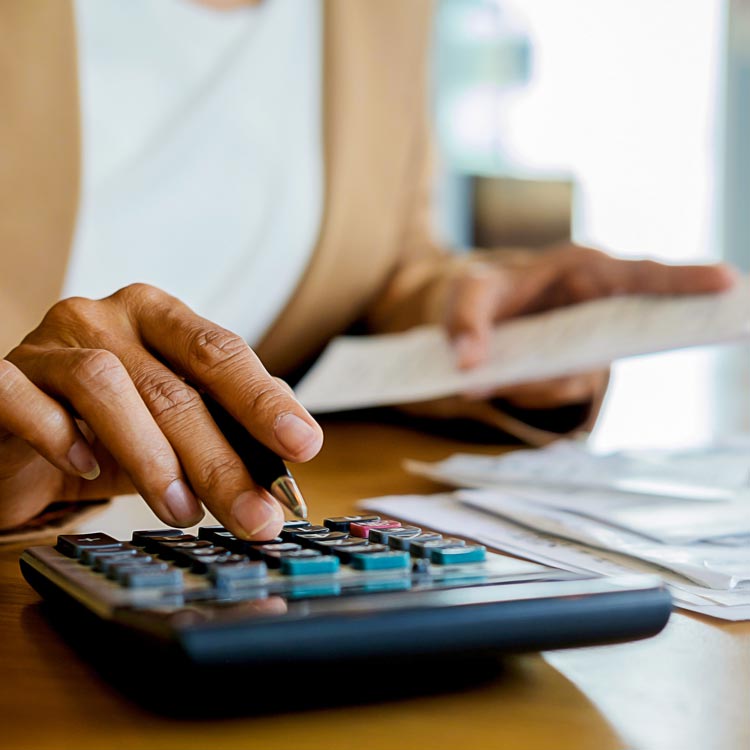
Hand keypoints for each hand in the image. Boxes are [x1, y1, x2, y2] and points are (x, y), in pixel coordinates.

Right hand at [0, 284, 322, 537]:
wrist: (19, 436)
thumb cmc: (107, 425)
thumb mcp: (174, 419)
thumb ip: (226, 420)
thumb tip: (291, 449)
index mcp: (159, 317)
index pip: (221, 351)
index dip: (263, 399)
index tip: (303, 444)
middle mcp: (106, 317)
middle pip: (174, 385)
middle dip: (222, 459)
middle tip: (256, 513)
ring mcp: (50, 344)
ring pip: (108, 389)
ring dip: (153, 460)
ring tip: (182, 512)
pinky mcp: (2, 378)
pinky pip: (30, 403)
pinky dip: (64, 439)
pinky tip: (90, 473)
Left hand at [443, 243, 735, 409]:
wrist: (475, 319)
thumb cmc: (483, 292)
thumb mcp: (465, 292)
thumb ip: (465, 319)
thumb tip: (471, 364)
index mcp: (583, 268)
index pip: (640, 275)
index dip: (682, 280)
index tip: (726, 281)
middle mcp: (598, 304)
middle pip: (642, 322)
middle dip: (666, 327)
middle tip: (699, 322)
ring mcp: (591, 342)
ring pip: (580, 371)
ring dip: (535, 377)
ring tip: (485, 366)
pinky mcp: (577, 370)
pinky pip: (557, 387)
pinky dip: (526, 387)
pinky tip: (495, 376)